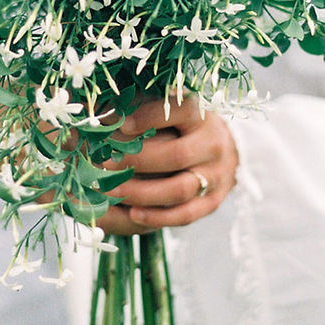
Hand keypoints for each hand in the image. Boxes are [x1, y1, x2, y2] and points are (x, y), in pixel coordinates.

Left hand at [97, 96, 237, 235]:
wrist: (220, 152)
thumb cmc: (181, 126)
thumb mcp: (167, 111)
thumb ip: (141, 107)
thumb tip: (106, 111)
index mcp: (201, 116)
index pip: (181, 110)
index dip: (151, 116)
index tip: (123, 124)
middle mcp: (213, 146)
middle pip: (178, 155)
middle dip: (138, 160)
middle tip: (105, 163)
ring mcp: (216, 176)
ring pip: (180, 189)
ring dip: (143, 192)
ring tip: (111, 191)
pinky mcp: (211, 203)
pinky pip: (185, 214)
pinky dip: (158, 217)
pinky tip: (133, 213)